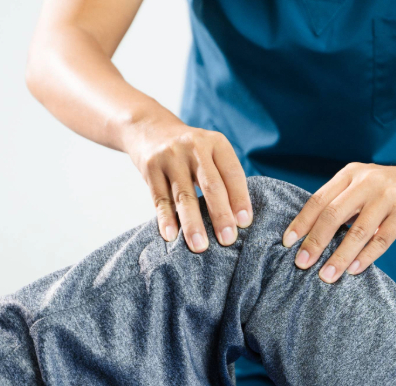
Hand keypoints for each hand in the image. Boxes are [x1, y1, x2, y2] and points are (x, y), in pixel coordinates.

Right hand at [124, 116, 250, 252]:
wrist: (150, 129)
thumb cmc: (190, 151)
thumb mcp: (210, 152)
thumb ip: (223, 178)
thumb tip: (238, 220)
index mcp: (217, 143)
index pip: (233, 174)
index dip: (240, 199)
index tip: (245, 224)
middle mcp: (195, 147)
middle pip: (211, 185)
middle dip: (220, 215)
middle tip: (228, 240)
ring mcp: (171, 156)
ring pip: (184, 195)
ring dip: (193, 224)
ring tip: (199, 246)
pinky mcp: (150, 167)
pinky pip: (160, 198)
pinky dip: (166, 218)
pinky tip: (171, 235)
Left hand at [281, 160, 395, 282]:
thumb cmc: (390, 190)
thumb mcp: (363, 186)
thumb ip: (341, 203)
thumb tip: (310, 236)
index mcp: (350, 174)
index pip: (319, 200)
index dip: (302, 222)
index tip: (287, 243)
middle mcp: (367, 181)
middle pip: (334, 214)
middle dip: (315, 241)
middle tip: (301, 264)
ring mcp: (388, 196)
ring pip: (358, 230)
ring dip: (339, 256)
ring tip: (326, 275)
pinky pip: (382, 239)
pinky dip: (366, 257)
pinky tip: (353, 270)